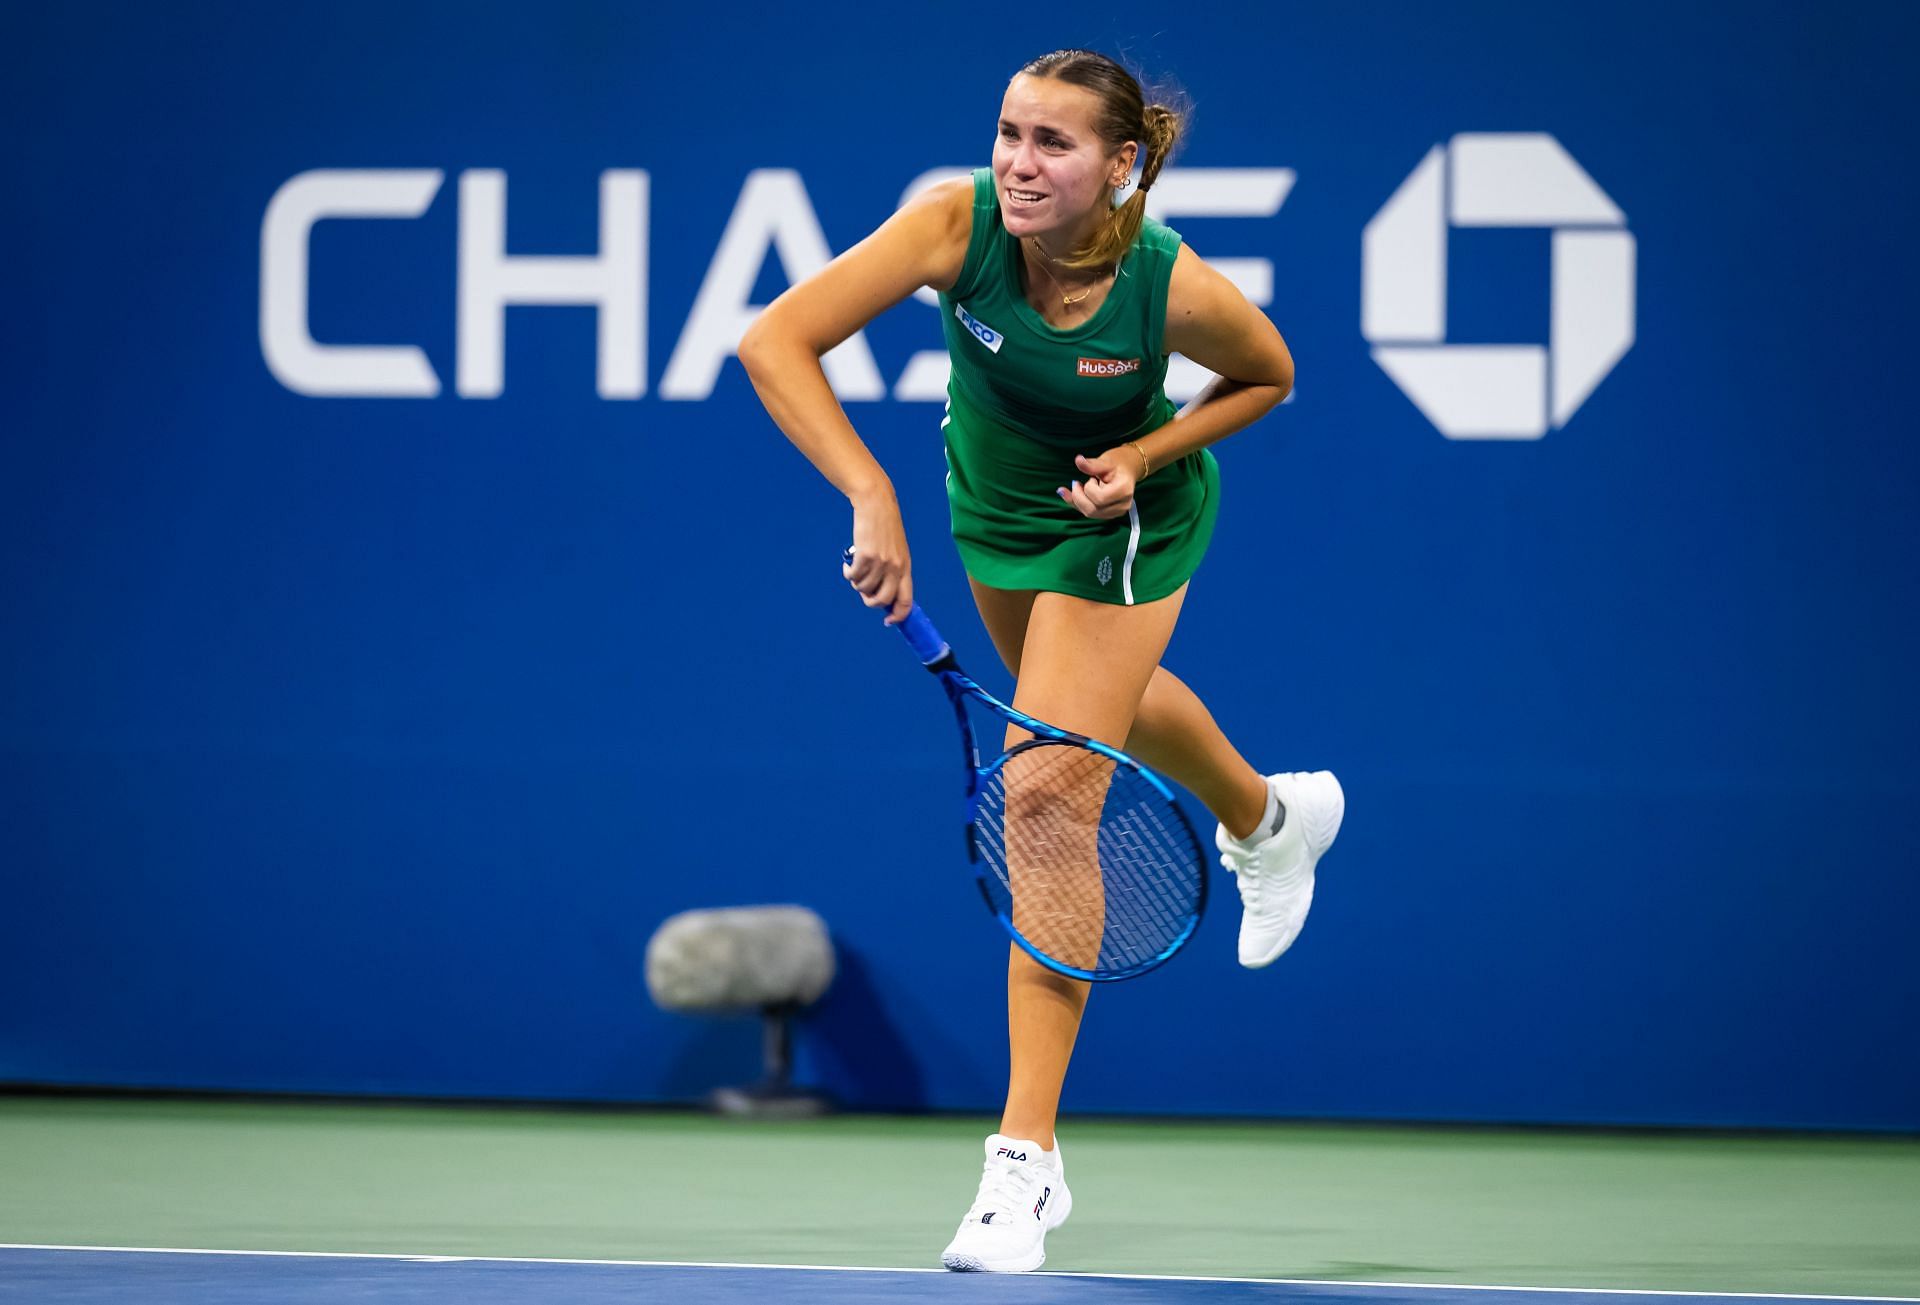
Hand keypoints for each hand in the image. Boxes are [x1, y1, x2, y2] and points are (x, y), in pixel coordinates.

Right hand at [844, 494, 912, 623]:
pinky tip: (848, 564)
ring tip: (855, 570)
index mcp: (905, 567)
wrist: (876, 505)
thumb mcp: (896, 550)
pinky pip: (853, 576)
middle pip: (883, 600)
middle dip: (870, 601)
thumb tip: (881, 594)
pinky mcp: (865, 556)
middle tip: (864, 591)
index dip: (898, 615)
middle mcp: (895, 568)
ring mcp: (881, 562)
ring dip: (856, 583)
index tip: (889, 621)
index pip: (907, 600)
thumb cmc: (884, 528)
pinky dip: (848, 573)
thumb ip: (893, 570)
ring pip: (864, 589)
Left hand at [1058, 451, 1137, 520]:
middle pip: (1093, 510)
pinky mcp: (1109, 515)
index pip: (1100, 498)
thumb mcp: (1105, 461)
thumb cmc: (1117, 465)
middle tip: (1076, 483)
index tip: (1091, 478)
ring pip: (1089, 514)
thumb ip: (1092, 464)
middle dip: (1078, 497)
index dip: (1089, 489)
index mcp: (1124, 491)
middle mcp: (1122, 506)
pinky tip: (1070, 494)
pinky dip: (1078, 504)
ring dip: (1077, 501)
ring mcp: (1116, 513)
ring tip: (1078, 486)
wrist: (1126, 471)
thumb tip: (1078, 460)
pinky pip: (1090, 513)